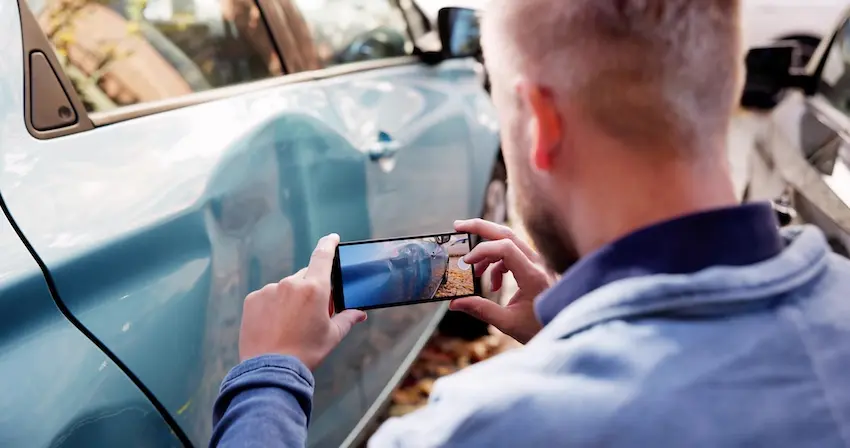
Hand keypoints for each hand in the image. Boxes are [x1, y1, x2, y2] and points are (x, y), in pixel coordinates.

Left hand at [239, 234, 366, 369]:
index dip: (329, 244)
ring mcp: (269, 290)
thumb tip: (360, 313)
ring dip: (290, 299)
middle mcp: (291, 284)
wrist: (271, 370)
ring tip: (290, 325)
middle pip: (305, 276)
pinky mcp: (253, 300)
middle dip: (311, 288)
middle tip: (313, 311)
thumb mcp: (332, 336)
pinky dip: (273, 306)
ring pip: (285, 288)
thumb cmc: (306, 352)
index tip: (332, 238)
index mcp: (315, 288)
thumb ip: (348, 319)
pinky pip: (267, 297)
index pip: (323, 256)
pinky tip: (275, 326)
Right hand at [450, 219, 553, 343]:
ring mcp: (538, 263)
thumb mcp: (508, 323)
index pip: (505, 248)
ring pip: (508, 242)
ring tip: (474, 271)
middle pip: (506, 234)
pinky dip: (497, 263)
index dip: (481, 251)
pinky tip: (493, 285)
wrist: (564, 329)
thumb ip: (481, 310)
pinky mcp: (536, 267)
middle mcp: (538, 263)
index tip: (466, 263)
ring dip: (487, 252)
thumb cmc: (540, 328)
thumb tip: (454, 303)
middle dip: (480, 228)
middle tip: (458, 227)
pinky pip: (513, 254)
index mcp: (533, 275)